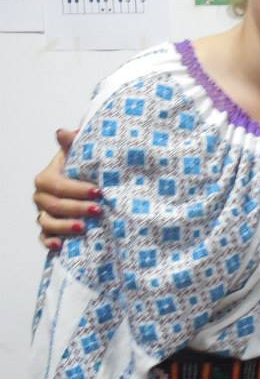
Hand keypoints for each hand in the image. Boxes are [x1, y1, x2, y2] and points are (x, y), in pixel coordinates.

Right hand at [32, 128, 99, 248]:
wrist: (90, 184)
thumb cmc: (85, 169)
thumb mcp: (81, 155)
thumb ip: (74, 143)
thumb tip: (63, 132)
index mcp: (47, 178)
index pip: (57, 185)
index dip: (76, 189)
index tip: (98, 192)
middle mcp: (42, 196)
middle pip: (53, 205)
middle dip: (76, 208)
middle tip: (98, 210)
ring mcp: (44, 213)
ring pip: (48, 222)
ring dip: (65, 226)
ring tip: (84, 228)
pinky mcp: (48, 229)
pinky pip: (43, 238)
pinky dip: (50, 242)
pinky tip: (60, 246)